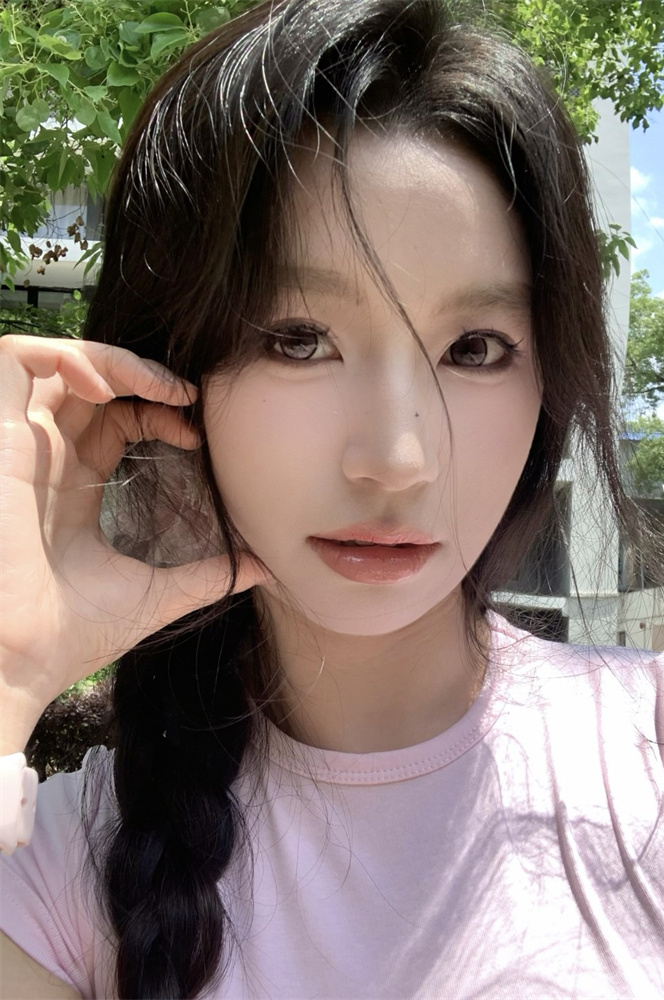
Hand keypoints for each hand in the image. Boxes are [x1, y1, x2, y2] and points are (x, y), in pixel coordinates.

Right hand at [0, 335, 266, 752]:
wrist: (19, 660)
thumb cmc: (71, 633)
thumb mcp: (154, 593)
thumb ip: (206, 575)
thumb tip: (263, 568)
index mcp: (72, 488)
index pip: (115, 420)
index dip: (156, 409)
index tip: (196, 430)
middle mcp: (43, 459)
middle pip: (90, 385)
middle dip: (142, 377)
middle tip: (186, 396)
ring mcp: (16, 445)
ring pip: (56, 364)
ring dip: (111, 359)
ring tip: (156, 385)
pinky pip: (15, 361)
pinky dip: (65, 355)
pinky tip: (106, 383)